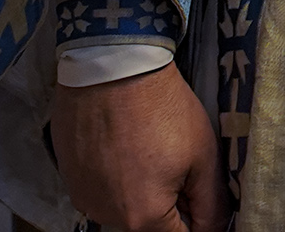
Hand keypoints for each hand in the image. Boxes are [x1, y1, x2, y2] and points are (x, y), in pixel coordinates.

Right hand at [56, 63, 223, 231]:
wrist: (113, 68)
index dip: (198, 220)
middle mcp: (108, 217)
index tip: (200, 194)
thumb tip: (213, 228)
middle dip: (171, 204)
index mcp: (144, 219)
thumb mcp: (203, 155)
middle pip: (150, 226)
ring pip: (125, 209)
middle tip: (179, 163)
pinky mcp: (70, 179)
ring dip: (142, 191)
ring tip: (150, 148)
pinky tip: (127, 146)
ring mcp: (85, 199)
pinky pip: (102, 191)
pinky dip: (117, 177)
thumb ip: (211, 203)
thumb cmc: (162, 109)